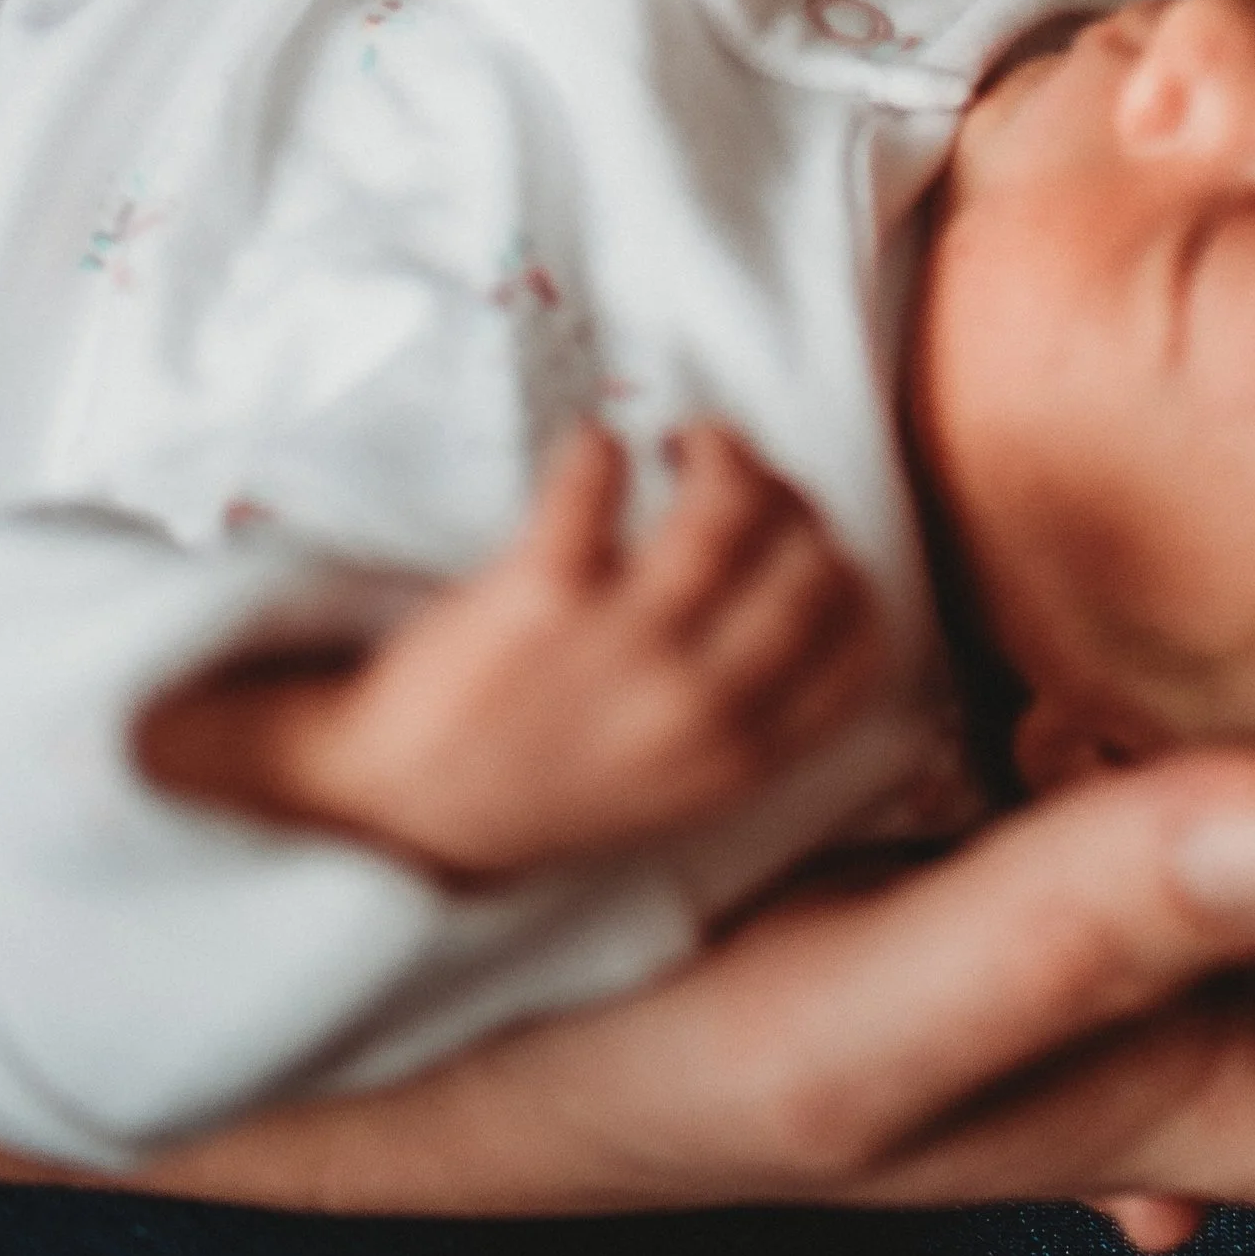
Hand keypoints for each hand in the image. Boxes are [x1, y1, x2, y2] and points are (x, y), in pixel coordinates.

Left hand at [136, 424, 883, 882]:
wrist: (394, 812)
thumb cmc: (538, 786)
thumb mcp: (672, 787)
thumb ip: (748, 712)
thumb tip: (811, 588)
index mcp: (738, 756)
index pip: (860, 639)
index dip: (843, 568)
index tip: (799, 541)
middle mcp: (695, 705)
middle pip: (808, 559)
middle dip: (787, 496)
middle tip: (737, 478)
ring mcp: (618, 649)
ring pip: (729, 507)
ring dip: (718, 448)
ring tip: (683, 443)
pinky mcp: (538, 598)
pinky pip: (600, 478)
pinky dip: (603, 445)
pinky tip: (594, 452)